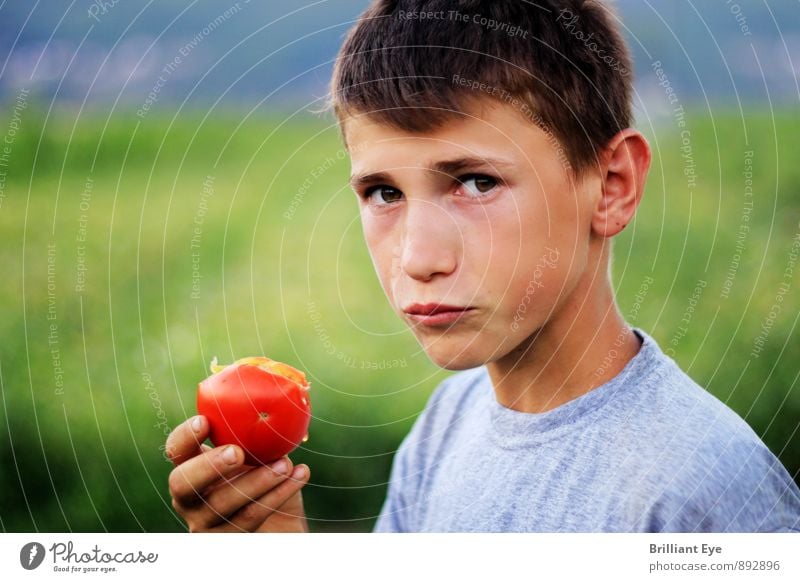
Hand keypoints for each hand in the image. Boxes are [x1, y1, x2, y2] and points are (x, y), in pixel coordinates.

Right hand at [166, 415, 309, 531]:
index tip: (205, 421)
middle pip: (184, 484)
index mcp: (191, 468)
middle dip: (209, 465)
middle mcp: (190, 498)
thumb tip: (280, 392)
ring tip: (285, 463)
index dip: (184, 437)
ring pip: (224, 505)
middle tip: (237, 452)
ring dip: (258, 481)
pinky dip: (279, 494)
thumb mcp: (259, 452)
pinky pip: (252, 517)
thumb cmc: (266, 477)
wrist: (283, 524)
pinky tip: (300, 474)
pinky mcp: (230, 541)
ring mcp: (206, 524)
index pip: (176, 451)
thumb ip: (257, 430)